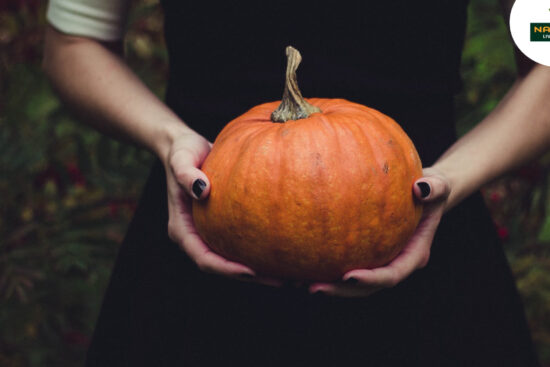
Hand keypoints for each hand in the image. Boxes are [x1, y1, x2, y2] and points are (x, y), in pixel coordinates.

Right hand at [164, 132, 281, 285]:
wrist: (186, 147)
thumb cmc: (182, 152)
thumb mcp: (181, 159)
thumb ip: (186, 174)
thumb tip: (202, 190)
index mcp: (182, 230)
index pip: (204, 259)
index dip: (226, 269)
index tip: (251, 272)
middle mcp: (196, 237)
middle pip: (223, 267)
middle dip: (251, 277)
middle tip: (283, 281)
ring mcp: (210, 233)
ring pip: (235, 259)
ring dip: (261, 270)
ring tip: (292, 273)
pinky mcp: (224, 226)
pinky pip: (243, 242)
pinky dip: (262, 250)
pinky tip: (287, 248)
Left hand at [308, 167, 450, 296]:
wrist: (422, 192)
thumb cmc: (430, 187)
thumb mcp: (439, 184)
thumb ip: (435, 187)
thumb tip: (421, 188)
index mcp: (413, 254)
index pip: (392, 275)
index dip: (371, 280)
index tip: (348, 277)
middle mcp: (393, 263)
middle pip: (366, 288)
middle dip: (340, 291)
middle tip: (313, 288)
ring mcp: (377, 260)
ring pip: (351, 282)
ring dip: (327, 285)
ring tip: (297, 282)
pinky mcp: (363, 252)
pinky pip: (341, 262)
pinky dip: (322, 265)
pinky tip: (297, 261)